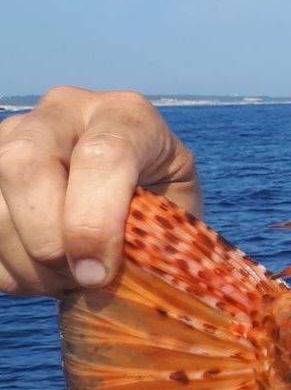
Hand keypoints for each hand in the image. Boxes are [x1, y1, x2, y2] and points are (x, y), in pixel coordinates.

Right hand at [0, 86, 199, 296]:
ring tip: (67, 278)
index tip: (99, 273)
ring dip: (27, 262)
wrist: (131, 189)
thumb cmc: (159, 204)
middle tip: (77, 277)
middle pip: (25, 163)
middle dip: (46, 239)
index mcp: (125, 114)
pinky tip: (43, 271)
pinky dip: (9, 267)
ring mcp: (14, 134)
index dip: (94, 222)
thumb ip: (151, 237)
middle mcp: (63, 111)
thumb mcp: (174, 213)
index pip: (102, 155)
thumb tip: (104, 276)